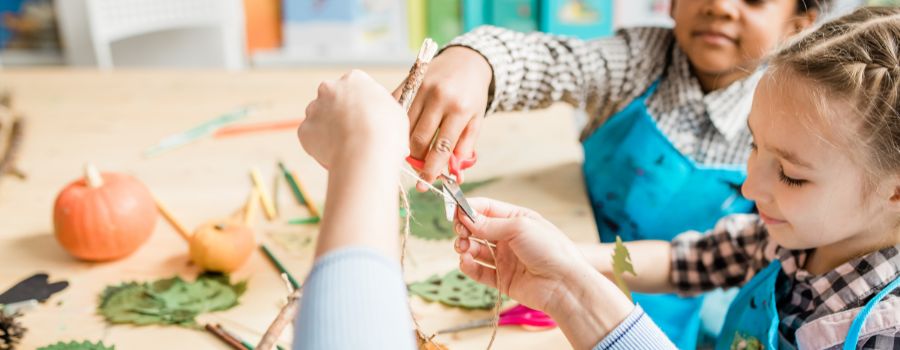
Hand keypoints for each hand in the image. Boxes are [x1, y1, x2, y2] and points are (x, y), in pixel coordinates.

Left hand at [300, 70, 408, 168]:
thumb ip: (381, 107)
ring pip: (319, 118)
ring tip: (346, 147)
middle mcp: (330, 88)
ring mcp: (314, 108)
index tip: (364, 117)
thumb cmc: (387, 133)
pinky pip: (311, 138)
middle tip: (352, 132)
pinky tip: (336, 154)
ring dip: (328, 129)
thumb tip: (380, 114)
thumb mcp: (394, 111)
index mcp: (354, 79)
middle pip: (332, 99)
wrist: (366, 153)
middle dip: (339, 113)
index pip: (354, 87)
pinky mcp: (304, 130)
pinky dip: (320, 146)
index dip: (359, 104)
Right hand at [393, 47, 491, 188]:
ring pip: (404, 127)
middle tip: (417, 169)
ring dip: (405, 145)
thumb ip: (465, 147)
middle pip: (419, 139)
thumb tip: (454, 175)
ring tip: (410, 154)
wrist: (466, 60)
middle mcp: (439, 97)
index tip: (425, 183)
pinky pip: (395, 109)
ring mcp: (421, 88)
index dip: (432, 168)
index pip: (442, 146)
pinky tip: (398, 134)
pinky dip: (394, 125)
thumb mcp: (476, 120)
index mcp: (460, 108)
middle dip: (416, 159)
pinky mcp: (408, 82)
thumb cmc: (471, 94)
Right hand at [452, 198, 594, 313]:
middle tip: (459, 232)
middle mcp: (510, 238)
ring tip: (462, 248)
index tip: (454, 211)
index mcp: (517, 219)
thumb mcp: (519, 227)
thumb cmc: (550, 249)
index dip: (468, 208)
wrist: (563, 284)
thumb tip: (465, 217)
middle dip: (464, 228)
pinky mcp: (502, 279)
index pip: (486, 209)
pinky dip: (468, 266)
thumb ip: (489, 224)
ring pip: (475, 250)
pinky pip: (479, 271)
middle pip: (477, 229)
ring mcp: (505, 259)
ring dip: (464, 247)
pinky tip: (465, 261)